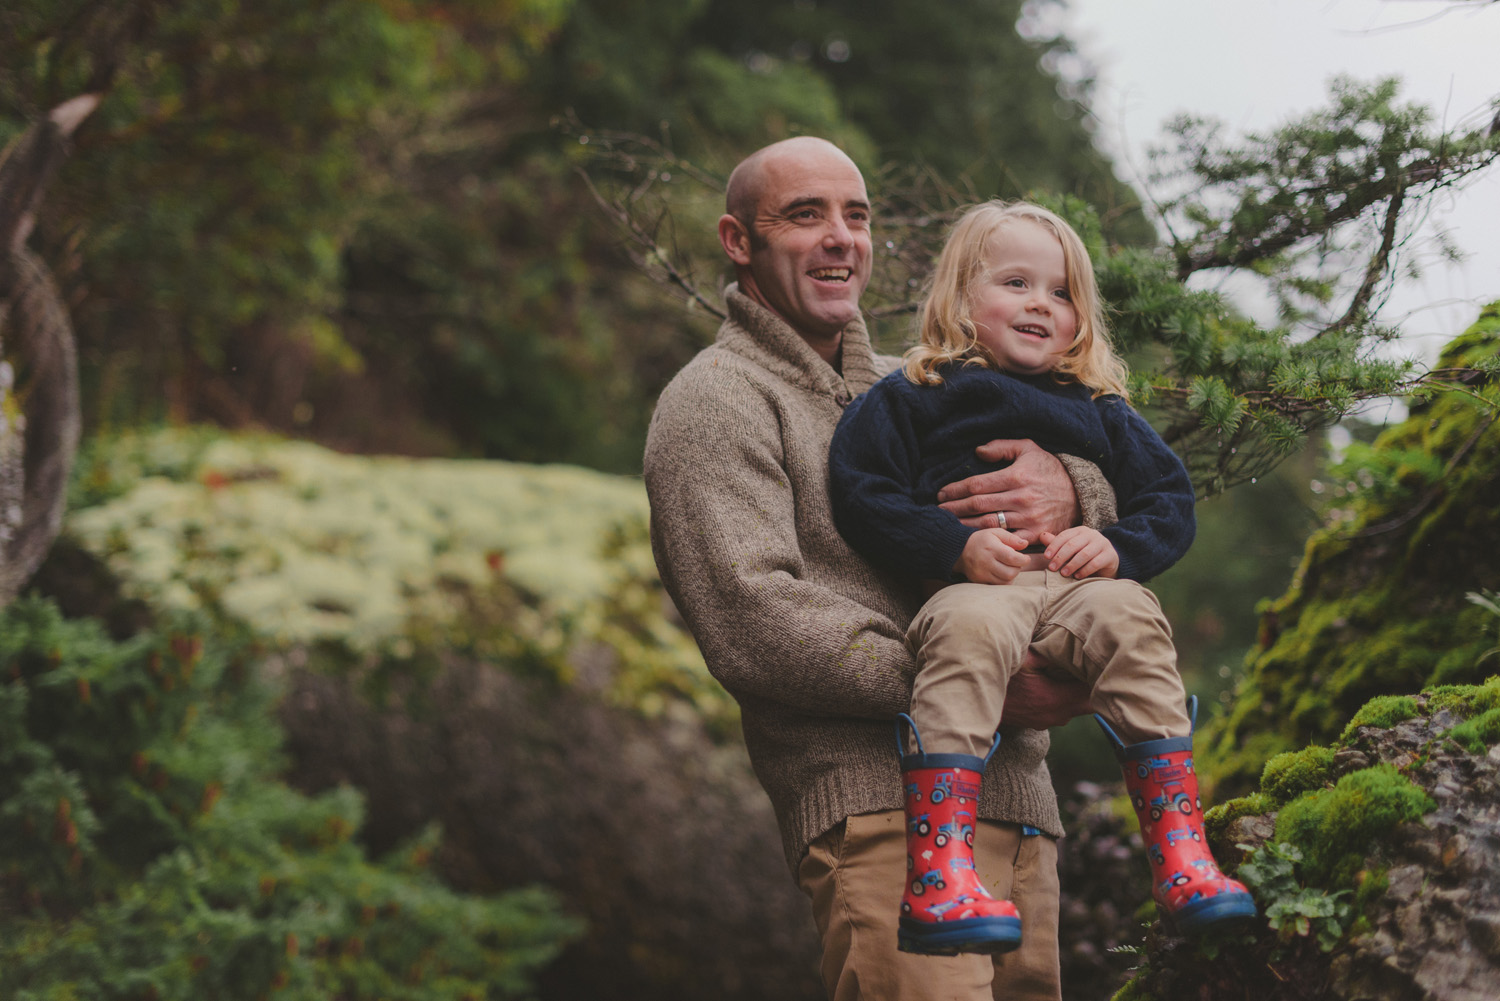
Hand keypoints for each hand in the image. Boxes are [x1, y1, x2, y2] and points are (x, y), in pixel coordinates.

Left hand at [936, 439, 1080, 542]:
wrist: (1080, 493)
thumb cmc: (1049, 469)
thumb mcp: (1029, 449)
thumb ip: (1002, 446)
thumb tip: (978, 451)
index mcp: (1016, 476)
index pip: (977, 485)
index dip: (956, 490)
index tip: (942, 494)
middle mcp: (1020, 498)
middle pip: (978, 506)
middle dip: (954, 509)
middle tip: (938, 511)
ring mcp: (1028, 518)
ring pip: (989, 524)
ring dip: (965, 526)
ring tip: (949, 525)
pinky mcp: (1035, 533)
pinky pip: (1008, 539)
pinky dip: (990, 540)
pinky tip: (975, 538)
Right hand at [954, 528, 1028, 584]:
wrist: (959, 550)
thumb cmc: (981, 540)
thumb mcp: (995, 533)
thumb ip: (1011, 538)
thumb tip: (1025, 544)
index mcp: (991, 548)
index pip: (1013, 558)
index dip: (1024, 560)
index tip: (1026, 558)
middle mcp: (986, 562)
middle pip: (1011, 573)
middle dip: (1018, 568)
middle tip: (1015, 562)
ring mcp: (982, 573)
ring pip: (1005, 581)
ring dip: (1011, 575)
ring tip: (1008, 567)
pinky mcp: (979, 581)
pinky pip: (997, 585)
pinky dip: (1003, 580)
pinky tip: (1001, 572)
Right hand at [998, 655, 1093, 728]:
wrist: (978, 704)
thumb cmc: (1001, 680)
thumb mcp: (1024, 660)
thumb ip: (1048, 654)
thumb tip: (1068, 646)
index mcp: (1055, 699)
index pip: (1091, 692)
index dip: (1099, 678)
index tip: (1099, 665)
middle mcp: (1056, 715)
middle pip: (1089, 705)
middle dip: (1095, 688)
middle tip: (1094, 670)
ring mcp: (1048, 722)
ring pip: (1076, 709)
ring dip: (1080, 695)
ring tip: (1079, 676)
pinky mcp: (1040, 723)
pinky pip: (1063, 712)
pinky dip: (1067, 701)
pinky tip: (1060, 686)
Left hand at [1039, 527, 1118, 578]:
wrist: (1108, 562)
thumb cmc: (1084, 555)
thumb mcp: (1070, 549)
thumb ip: (1057, 543)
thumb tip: (1041, 536)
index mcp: (1080, 531)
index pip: (1064, 536)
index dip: (1054, 546)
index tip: (1046, 557)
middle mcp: (1092, 535)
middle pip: (1073, 545)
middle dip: (1060, 557)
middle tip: (1052, 568)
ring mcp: (1102, 544)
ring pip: (1084, 554)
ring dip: (1072, 565)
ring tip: (1064, 573)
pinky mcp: (1110, 555)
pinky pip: (1095, 563)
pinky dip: (1085, 570)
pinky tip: (1077, 576)